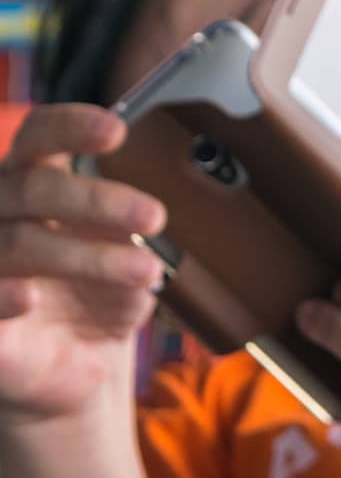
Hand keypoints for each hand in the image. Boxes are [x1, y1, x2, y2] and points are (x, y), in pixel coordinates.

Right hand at [0, 104, 165, 421]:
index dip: (71, 126)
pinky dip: (3, 293)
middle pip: (32, 186)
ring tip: (147, 272)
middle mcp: (0, 214)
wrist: (77, 368)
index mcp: (34, 183)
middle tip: (154, 218)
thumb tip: (170, 204)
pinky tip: (31, 297)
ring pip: (17, 241)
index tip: (117, 130)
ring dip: (88, 256)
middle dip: (98, 200)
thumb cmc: (101, 297)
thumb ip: (135, 221)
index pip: (40, 136)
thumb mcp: (131, 251)